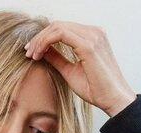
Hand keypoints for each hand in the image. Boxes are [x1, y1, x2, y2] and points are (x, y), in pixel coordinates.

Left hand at [23, 21, 137, 116]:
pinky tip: (38, 55)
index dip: (43, 38)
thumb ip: (57, 58)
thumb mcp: (70, 71)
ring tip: (32, 55)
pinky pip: (60, 34)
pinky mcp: (89, 45)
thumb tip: (42, 51)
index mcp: (92, 36)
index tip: (31, 52)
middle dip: (39, 38)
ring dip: (40, 40)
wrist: (113, 99)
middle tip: (28, 53)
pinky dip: (45, 43)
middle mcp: (94, 32)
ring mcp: (93, 36)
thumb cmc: (96, 88)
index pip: (62, 28)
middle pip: (58, 25)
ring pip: (57, 27)